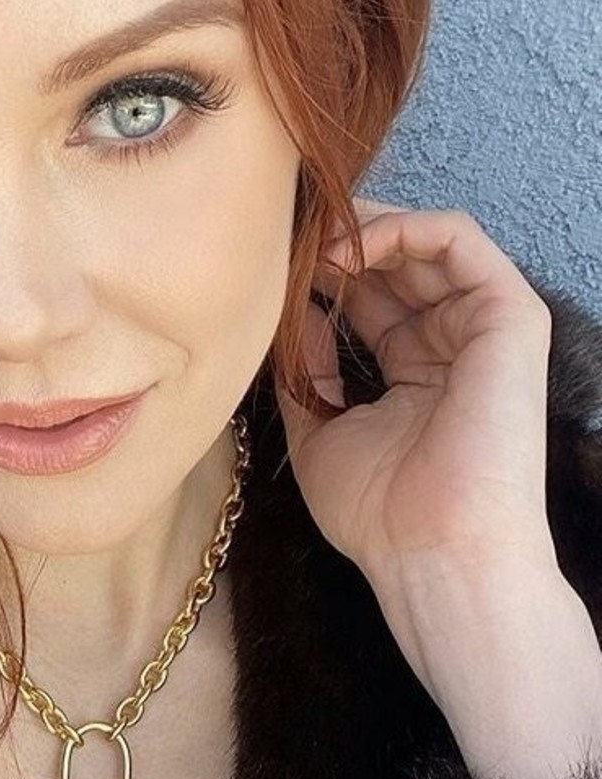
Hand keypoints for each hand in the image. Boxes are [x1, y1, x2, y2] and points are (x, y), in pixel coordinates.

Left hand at [273, 199, 556, 582]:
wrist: (432, 550)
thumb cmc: (379, 514)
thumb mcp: (319, 432)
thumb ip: (306, 370)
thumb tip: (290, 314)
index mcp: (414, 373)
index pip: (368, 298)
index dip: (320, 274)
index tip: (269, 266)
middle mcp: (450, 344)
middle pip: (395, 263)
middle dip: (337, 242)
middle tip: (286, 238)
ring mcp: (482, 327)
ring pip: (424, 241)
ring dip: (361, 229)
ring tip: (311, 244)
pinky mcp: (508, 313)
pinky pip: (457, 238)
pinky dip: (400, 228)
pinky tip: (349, 251)